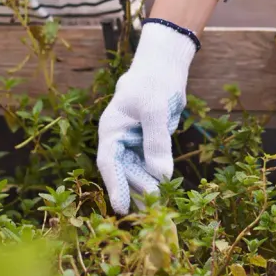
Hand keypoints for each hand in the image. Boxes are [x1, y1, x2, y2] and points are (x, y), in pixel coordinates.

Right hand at [97, 21, 195, 214]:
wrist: (164, 67)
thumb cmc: (154, 82)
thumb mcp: (155, 109)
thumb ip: (156, 142)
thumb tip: (160, 175)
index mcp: (111, 129)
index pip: (109, 162)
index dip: (115, 185)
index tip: (120, 208)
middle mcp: (118, 138)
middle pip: (124, 170)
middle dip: (137, 190)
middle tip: (154, 208)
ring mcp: (132, 141)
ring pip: (137, 170)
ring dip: (146, 187)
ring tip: (159, 207)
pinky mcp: (146, 142)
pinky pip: (149, 164)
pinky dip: (155, 177)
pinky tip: (165, 191)